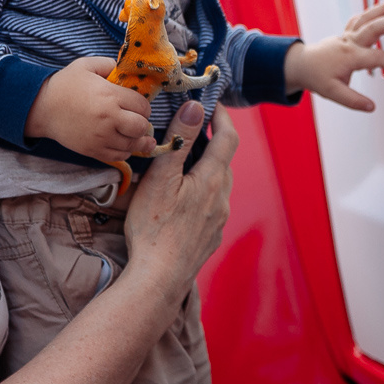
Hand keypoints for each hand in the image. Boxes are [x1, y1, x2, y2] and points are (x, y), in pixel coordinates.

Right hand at [24, 58, 154, 159]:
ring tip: (140, 136)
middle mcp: (108, 119)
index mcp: (110, 96)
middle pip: (141, 127)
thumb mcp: (86, 66)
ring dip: (138, 140)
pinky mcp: (93, 150)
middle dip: (143, 123)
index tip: (138, 105)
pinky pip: (119, 156)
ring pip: (132, 145)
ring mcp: (101, 137)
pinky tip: (125, 144)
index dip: (144, 106)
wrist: (42, 108)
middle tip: (138, 120)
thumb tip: (127, 71)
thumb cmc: (65, 85)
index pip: (142, 106)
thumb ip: (109, 64)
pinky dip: (126, 151)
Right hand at [124, 102, 236, 292]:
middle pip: (224, 161)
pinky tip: (181, 200)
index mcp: (213, 180)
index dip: (222, 116)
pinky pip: (212, 206)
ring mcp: (219, 220)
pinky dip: (201, 193)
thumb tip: (195, 108)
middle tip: (190, 131)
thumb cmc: (154, 229)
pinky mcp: (210, 237)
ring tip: (182, 164)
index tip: (211, 103)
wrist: (158, 280)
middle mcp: (223, 199)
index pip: (228, 137)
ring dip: (206, 169)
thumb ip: (180, 141)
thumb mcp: (161, 178)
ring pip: (218, 185)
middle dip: (211, 143)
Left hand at [284, 0, 383, 112]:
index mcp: (349, 56)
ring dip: (383, 8)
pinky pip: (360, 19)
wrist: (300, 65)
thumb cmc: (316, 77)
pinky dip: (371, 12)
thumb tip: (371, 107)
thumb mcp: (333, 93)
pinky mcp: (345, 34)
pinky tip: (381, 7)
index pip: (377, 58)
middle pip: (373, 28)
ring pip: (366, 18)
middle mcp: (349, 42)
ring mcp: (347, 35)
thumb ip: (353, 100)